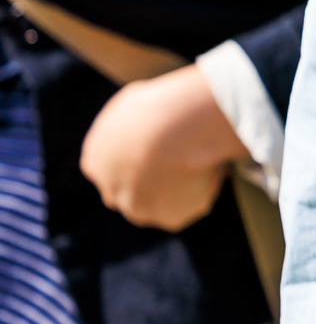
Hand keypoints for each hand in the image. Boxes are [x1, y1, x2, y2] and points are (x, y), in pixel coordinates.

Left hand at [79, 66, 247, 231]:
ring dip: (180, 189)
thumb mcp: (134, 103)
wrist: (176, 127)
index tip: (162, 149)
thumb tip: (149, 122)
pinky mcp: (169, 219)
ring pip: (162, 203)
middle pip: (132, 194)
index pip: (112, 170)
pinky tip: (211, 167)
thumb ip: (133, 124)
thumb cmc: (157, 105)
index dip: (138, 161)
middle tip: (183, 161)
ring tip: (203, 159)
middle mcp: (111, 191)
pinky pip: (191, 204)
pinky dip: (203, 190)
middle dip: (153, 184)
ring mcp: (139, 209)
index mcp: (95, 161)